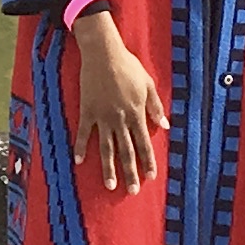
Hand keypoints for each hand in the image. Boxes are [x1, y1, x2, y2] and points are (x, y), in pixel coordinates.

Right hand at [72, 9, 163, 195]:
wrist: (103, 54)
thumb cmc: (128, 66)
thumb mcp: (148, 84)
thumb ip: (156, 107)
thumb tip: (165, 126)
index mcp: (136, 114)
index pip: (144, 144)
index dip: (148, 161)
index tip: (150, 177)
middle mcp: (120, 120)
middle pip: (126, 151)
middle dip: (130, 172)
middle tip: (132, 190)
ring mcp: (102, 117)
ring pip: (106, 148)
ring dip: (109, 168)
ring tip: (110, 185)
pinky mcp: (87, 111)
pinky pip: (83, 133)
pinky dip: (80, 147)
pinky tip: (79, 161)